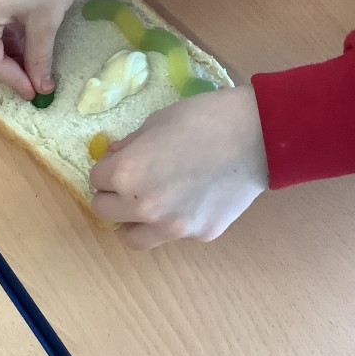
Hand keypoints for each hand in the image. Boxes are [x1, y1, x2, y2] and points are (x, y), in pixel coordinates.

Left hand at [90, 86, 268, 248]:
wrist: (258, 135)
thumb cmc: (203, 118)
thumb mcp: (156, 122)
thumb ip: (129, 146)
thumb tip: (113, 157)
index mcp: (127, 174)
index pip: (96, 179)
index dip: (107, 168)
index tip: (121, 162)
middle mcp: (144, 207)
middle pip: (105, 211)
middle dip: (113, 195)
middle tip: (131, 182)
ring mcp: (173, 227)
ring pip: (133, 237)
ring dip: (133, 221)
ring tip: (149, 203)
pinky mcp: (200, 234)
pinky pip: (173, 234)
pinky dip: (173, 221)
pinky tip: (190, 200)